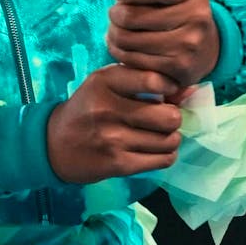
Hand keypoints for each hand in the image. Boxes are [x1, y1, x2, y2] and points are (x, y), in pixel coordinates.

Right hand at [46, 65, 182, 183]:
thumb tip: (191, 90)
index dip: (170, 87)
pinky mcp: (117, 164)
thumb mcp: (108, 85)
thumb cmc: (88, 108)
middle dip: (173, 118)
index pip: (154, 80)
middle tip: (163, 119)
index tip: (166, 93)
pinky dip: (166, 155)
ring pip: (170, 140)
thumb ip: (146, 81)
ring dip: (171, 138)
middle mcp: (107, 108)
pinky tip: (154, 150)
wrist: (54, 144)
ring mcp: (113, 139)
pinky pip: (163, 160)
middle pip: (169, 116)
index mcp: (105, 81)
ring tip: (158, 135)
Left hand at [87, 0, 219, 92]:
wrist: (205, 46)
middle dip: (115, 16)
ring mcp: (190, 43)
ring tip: (117, 31)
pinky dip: (122, 55)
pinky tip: (125, 48)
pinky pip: (135, 62)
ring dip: (114, 36)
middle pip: (132, 16)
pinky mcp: (181, 68)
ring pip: (129, 40)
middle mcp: (197, 13)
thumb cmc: (169, 4)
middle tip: (117, 15)